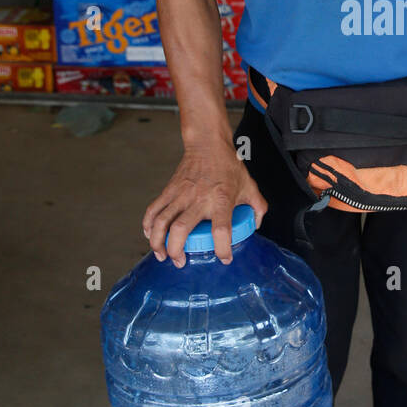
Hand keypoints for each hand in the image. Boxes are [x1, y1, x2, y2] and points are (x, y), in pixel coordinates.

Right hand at [142, 139, 267, 266]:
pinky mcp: (169, 190)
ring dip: (158, 242)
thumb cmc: (229, 166)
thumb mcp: (250, 186)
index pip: (221, 230)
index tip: (224, 258)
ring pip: (161, 222)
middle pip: (180, 230)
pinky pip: (153, 209)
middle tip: (180, 262)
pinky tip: (151, 235)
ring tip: (161, 255)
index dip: (222, 249)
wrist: (208, 144)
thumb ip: (258, 207)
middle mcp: (198, 199)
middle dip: (176, 251)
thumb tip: (256, 225)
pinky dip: (148, 225)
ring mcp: (180, 194)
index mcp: (221, 200)